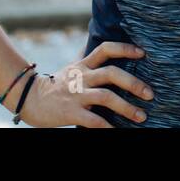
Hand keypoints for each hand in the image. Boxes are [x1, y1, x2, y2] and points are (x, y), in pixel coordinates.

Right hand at [11, 41, 154, 127]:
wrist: (29, 99)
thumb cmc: (55, 85)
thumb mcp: (72, 68)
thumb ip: (88, 61)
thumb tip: (103, 49)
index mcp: (83, 65)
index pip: (105, 49)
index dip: (125, 49)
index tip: (143, 54)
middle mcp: (82, 76)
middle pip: (111, 73)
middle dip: (133, 83)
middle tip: (150, 94)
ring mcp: (76, 94)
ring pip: (106, 96)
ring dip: (127, 107)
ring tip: (141, 117)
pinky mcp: (71, 112)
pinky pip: (94, 120)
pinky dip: (108, 126)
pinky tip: (118, 131)